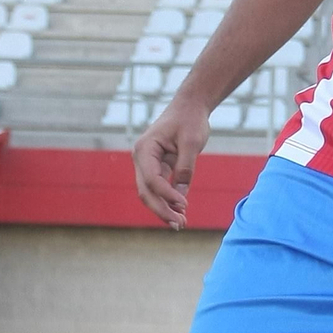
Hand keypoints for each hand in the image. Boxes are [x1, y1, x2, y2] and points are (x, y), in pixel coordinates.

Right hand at [133, 95, 211, 229]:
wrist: (190, 107)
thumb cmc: (190, 120)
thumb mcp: (191, 142)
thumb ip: (185, 167)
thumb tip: (182, 194)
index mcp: (145, 149)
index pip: (152, 179)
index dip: (167, 195)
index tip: (185, 205)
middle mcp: (141, 157)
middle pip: (146, 191)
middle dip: (161, 209)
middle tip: (179, 224)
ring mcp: (147, 163)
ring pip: (150, 193)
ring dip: (163, 208)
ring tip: (180, 223)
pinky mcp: (156, 167)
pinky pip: (159, 188)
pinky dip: (168, 200)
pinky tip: (179, 212)